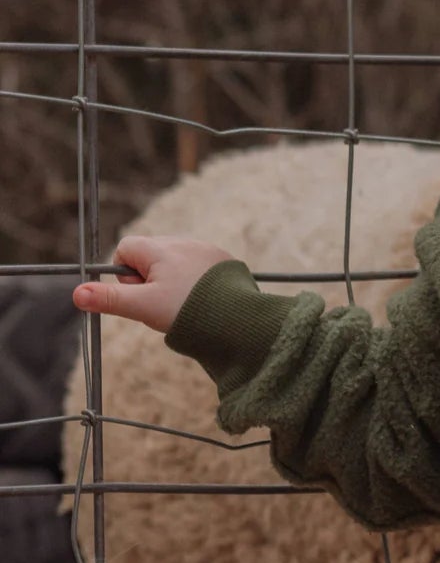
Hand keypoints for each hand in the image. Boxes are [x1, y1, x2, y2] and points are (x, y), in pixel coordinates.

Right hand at [72, 235, 234, 336]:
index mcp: (161, 248)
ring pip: (174, 263)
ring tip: (184, 305)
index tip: (138, 294)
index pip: (125, 248)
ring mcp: (206, 250)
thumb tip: (77, 293)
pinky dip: (194, 283)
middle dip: (148, 279)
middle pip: (149, 256)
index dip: (124, 273)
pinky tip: (204, 302)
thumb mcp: (143, 307)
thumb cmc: (188, 311)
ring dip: (171, 281)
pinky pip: (198, 269)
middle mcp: (183, 242)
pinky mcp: (224, 262)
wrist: (239, 320)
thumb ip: (110, 299)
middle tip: (161, 304)